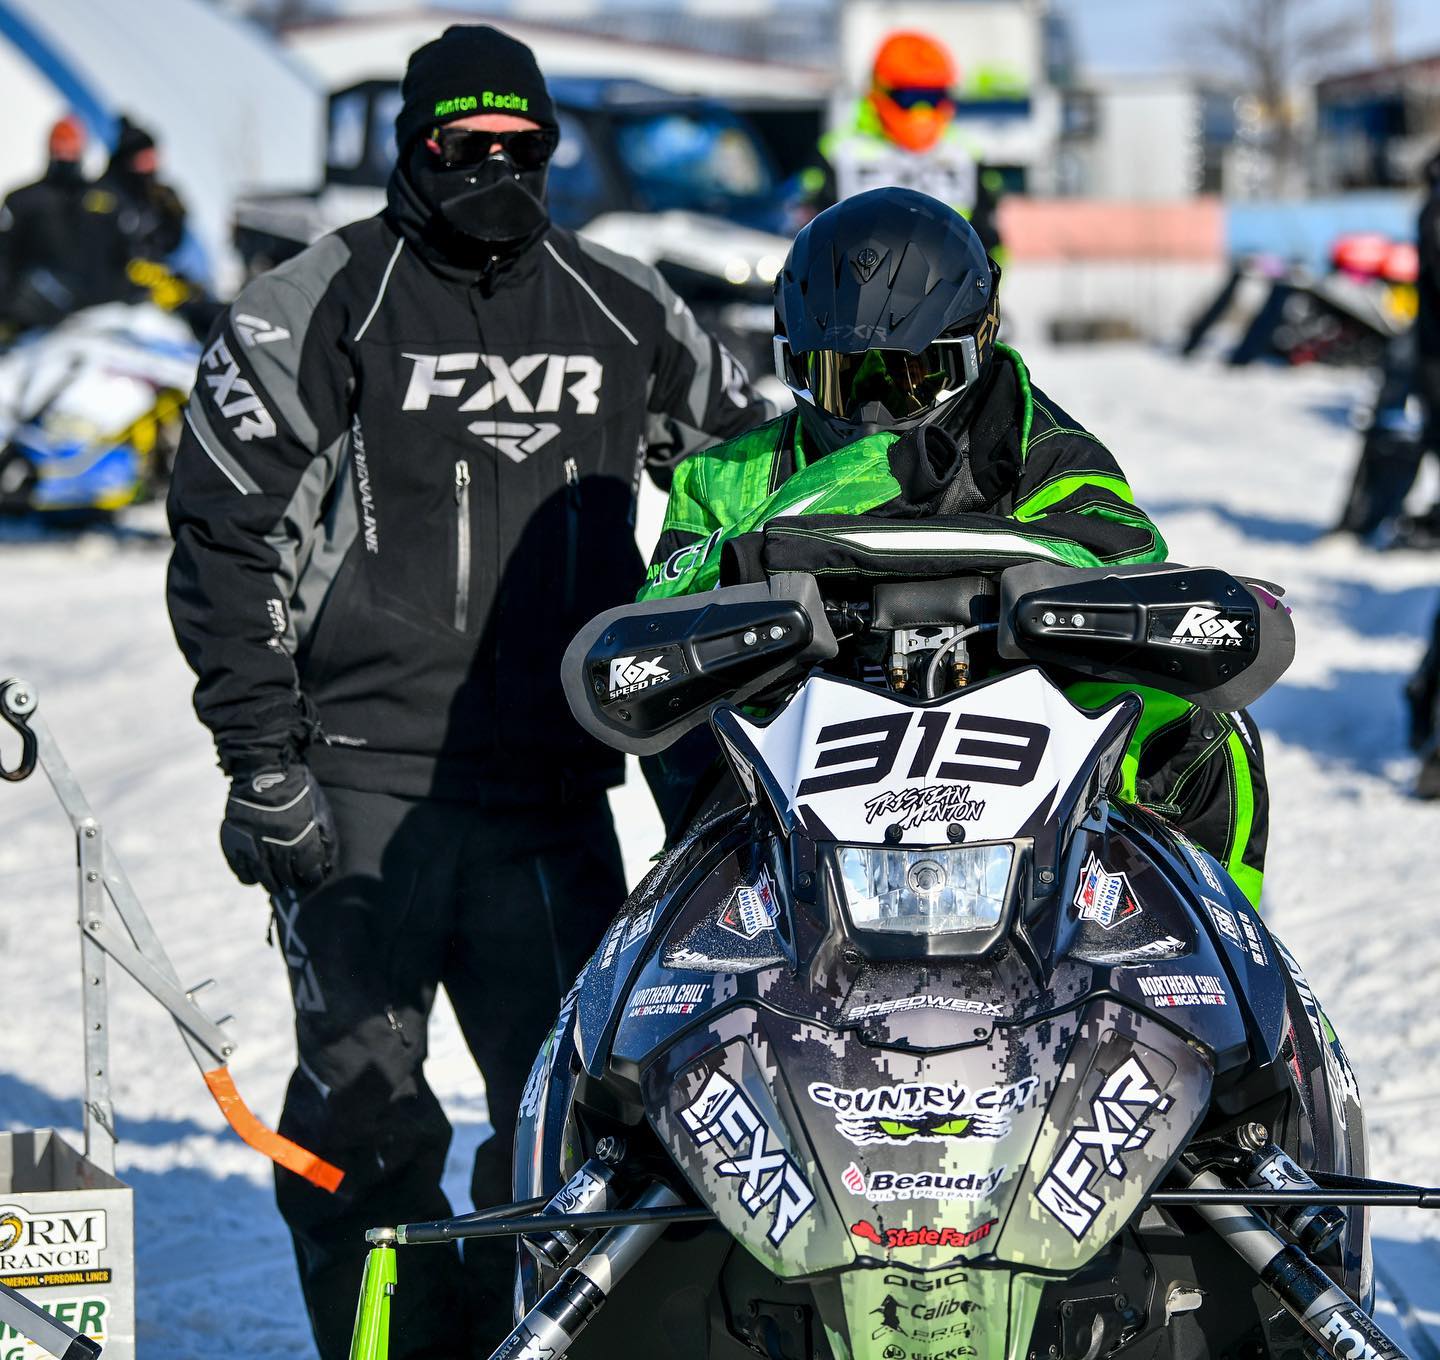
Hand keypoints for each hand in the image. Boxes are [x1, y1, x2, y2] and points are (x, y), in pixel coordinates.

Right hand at [221, 764, 335, 894]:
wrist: (262, 770)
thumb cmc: (296, 788)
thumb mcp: (319, 809)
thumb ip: (324, 836)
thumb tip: (327, 859)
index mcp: (300, 841)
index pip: (309, 871)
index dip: (313, 876)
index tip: (313, 877)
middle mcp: (277, 849)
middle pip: (287, 878)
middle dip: (294, 881)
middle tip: (295, 882)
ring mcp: (253, 847)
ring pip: (265, 879)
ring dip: (273, 884)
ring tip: (277, 883)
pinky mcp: (234, 843)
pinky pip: (241, 871)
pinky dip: (249, 877)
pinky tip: (255, 876)